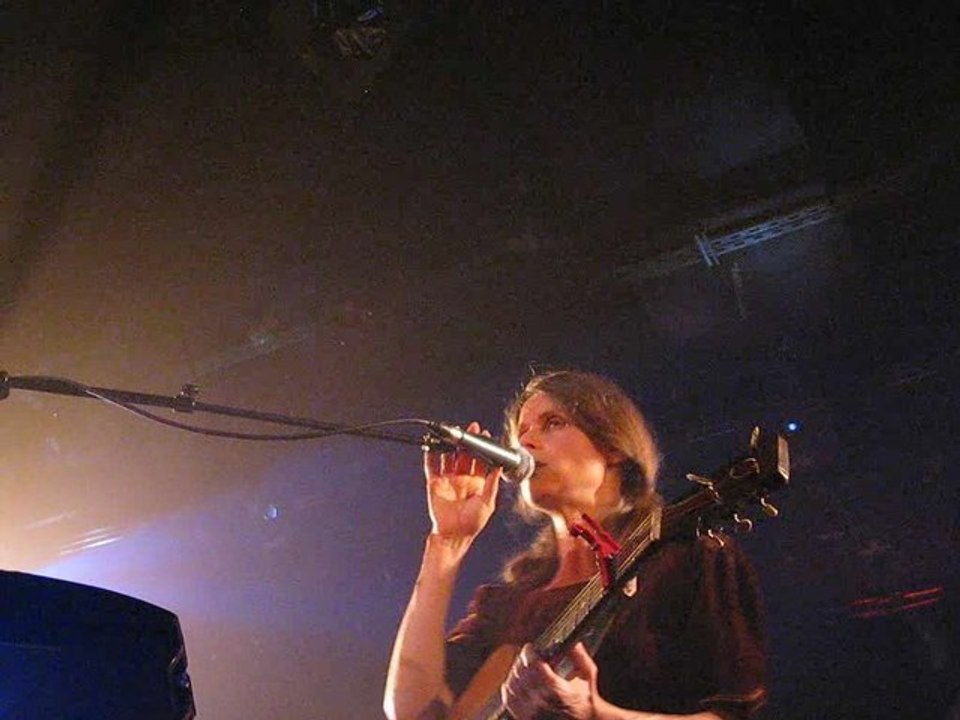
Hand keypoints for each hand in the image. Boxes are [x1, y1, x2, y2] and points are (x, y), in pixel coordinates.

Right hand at [423, 421, 501, 540]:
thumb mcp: (487, 503)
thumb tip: (500, 467)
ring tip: (454, 433)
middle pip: (465, 454)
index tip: (486, 435)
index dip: (483, 447)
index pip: (480, 459)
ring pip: (449, 456)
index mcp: (477, 482)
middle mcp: (463, 477)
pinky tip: (432, 445)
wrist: (453, 536)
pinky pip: (432, 466)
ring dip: (451, 445)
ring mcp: (448, 479)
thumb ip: (492, 484)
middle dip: (468, 441)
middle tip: (472, 428)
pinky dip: (431, 455)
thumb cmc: (472, 523)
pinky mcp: (435, 483)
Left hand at [501, 643, 599, 719]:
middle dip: (522, 660)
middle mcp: (541, 702)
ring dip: (515, 672)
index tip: (531, 647)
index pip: (534, 666)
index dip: (529, 653)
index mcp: (557, 690)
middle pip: (521, 673)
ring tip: (522, 666)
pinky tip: (515, 681)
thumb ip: (579, 654)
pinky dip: (509, 687)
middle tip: (527, 655)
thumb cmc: (585, 698)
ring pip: (512, 685)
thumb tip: (571, 639)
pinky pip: (508, 700)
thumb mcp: (587, 674)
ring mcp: (531, 712)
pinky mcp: (525, 718)